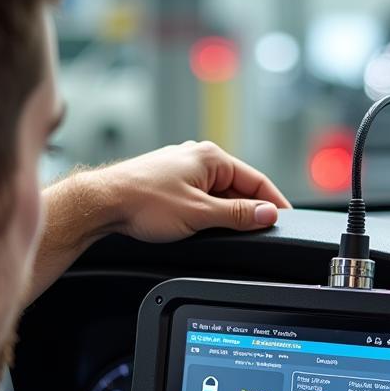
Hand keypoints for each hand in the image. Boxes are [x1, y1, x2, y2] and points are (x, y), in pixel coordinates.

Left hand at [92, 140, 290, 241]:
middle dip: (248, 210)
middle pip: (237, 187)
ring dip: (225, 213)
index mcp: (211, 157)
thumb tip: (266, 215)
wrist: (104, 203)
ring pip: (217, 193)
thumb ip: (237, 215)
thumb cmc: (145, 202)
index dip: (273, 203)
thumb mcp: (200, 213)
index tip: (285, 219)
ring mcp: (181, 168)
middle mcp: (197, 157)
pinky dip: (207, 212)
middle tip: (259, 234)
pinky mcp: (168, 182)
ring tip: (229, 233)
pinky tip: (203, 227)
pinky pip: (199, 197)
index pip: (256, 180)